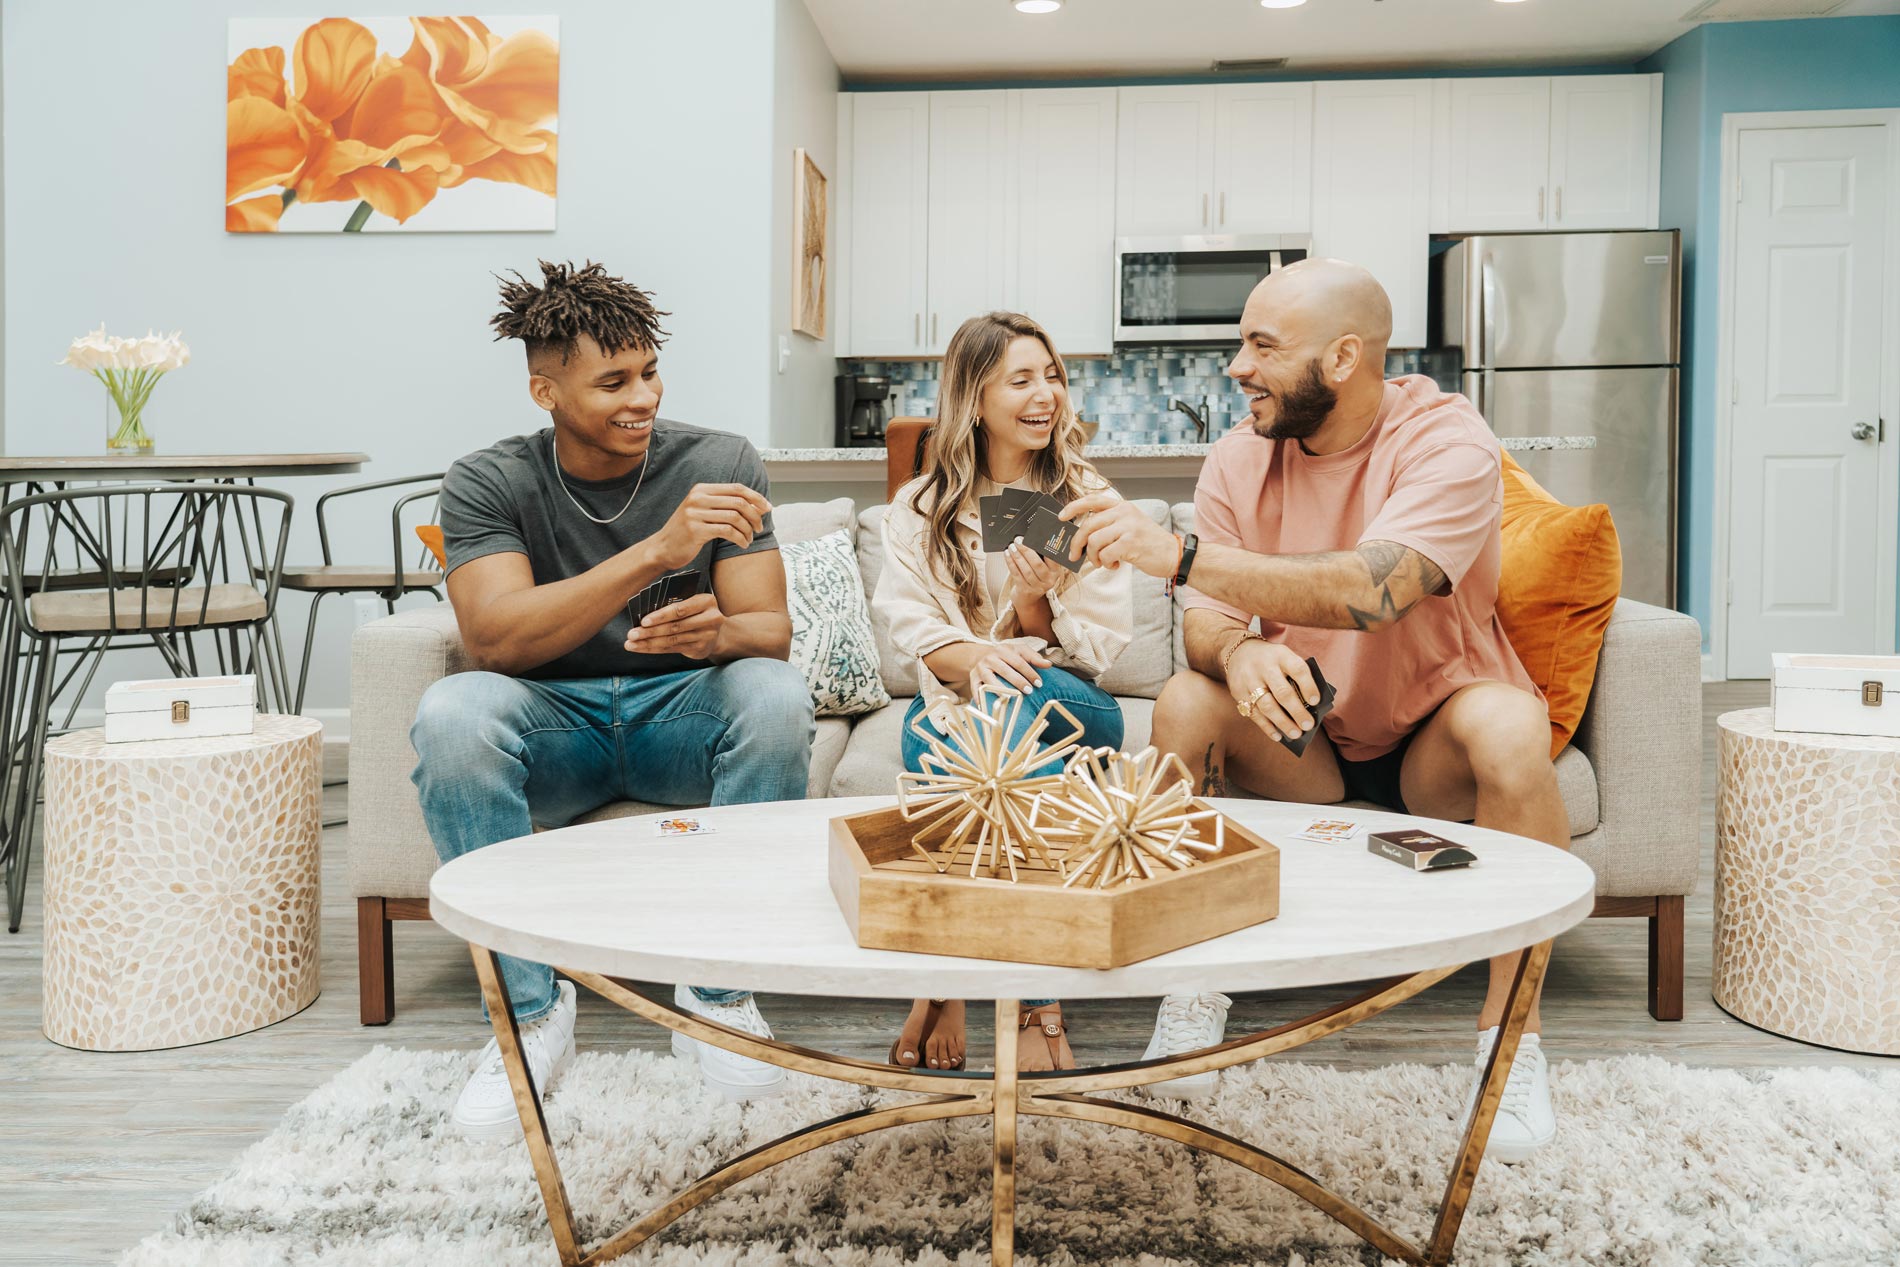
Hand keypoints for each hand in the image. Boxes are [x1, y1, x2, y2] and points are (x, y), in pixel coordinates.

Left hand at [624, 592, 724, 658]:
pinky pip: (673, 649)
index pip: (681, 609)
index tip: (643, 621)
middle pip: (675, 626)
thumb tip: (644, 611)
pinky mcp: (700, 649)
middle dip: (650, 631)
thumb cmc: (696, 611)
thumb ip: (675, 603)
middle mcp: (711, 618)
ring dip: (649, 643)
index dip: (661, 616)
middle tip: (631, 634)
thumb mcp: (691, 602)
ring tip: (631, 643)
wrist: (717, 632)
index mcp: (707, 601)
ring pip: (672, 640)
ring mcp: (707, 636)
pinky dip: (654, 649)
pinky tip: (641, 648)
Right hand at [643, 483, 770, 570]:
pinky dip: (740, 538)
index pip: (736, 488)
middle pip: (738, 502)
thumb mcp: (704, 512)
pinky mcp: (695, 530)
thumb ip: (726, 505)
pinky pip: (727, 531)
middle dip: (755, 515)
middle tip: (759, 528)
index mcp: (701, 489)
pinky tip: (742, 544)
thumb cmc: (688, 531)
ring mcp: (695, 513)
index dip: (755, 497)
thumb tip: (759, 505)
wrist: (662, 548)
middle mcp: (697, 497)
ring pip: (735, 517)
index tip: (768, 508)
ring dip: (748, 530)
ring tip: (749, 539)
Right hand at [967, 644, 1051, 696]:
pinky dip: (979, 696)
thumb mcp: (1019, 651)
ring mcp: (980, 668)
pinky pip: (975, 688)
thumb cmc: (1006, 655)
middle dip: (1017, 681)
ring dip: (1000, 689)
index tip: (1039, 684)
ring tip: (1010, 699)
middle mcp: (991, 658)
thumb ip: (1034, 657)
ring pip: (989, 680)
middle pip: (1005, 670)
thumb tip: (1049, 664)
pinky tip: (986, 705)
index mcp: (1003, 650)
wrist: (980, 655)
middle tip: (1029, 691)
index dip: (1030, 672)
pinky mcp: (973, 677)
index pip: (1019, 661)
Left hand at [1003, 539, 1064, 605]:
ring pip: (1026, 570)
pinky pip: (1017, 575)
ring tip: (1012, 547)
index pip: (1052, 558)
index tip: (1034, 538)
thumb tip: (1030, 538)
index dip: (1043, 548)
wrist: (1029, 597)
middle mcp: (1049, 580)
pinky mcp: (1025, 590)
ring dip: (1017, 557)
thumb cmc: (1036, 575)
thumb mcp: (1044, 567)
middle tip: (1018, 541)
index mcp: (1056, 571)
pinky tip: (1007, 555)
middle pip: (1037, 564)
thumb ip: (1041, 555)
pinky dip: (1011, 563)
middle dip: (1026, 551)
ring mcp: (1037, 587)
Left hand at [1059, 493, 1178, 576]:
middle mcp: (1124, 513)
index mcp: (1122, 506)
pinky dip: (1105, 563)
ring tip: (1102, 562)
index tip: (1061, 517)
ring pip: (1093, 541)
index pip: (1092, 500)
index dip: (1073, 507)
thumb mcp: (1130, 525)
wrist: (1173, 555)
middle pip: (1088, 525)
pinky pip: (1104, 554)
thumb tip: (1082, 534)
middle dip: (1077, 543)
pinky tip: (1114, 565)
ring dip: (1093, 557)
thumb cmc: (1149, 543)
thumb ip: (1110, 525)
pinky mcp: (1130, 543)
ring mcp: (1128, 527)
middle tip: (1075, 555)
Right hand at [1225, 639, 1320, 741]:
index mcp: (1281, 655)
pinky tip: (1278, 736)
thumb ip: (1297, 677)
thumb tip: (1310, 706)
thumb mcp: (1285, 658)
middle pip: (1282, 692)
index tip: (1316, 701)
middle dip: (1297, 711)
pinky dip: (1267, 727)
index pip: (1298, 669)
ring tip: (1296, 734)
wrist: (1238, 652)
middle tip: (1308, 725)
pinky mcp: (1239, 693)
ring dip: (1283, 723)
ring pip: (1267, 706)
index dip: (1308, 686)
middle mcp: (1264, 667)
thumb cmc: (1272, 660)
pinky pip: (1254, 714)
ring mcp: (1249, 680)